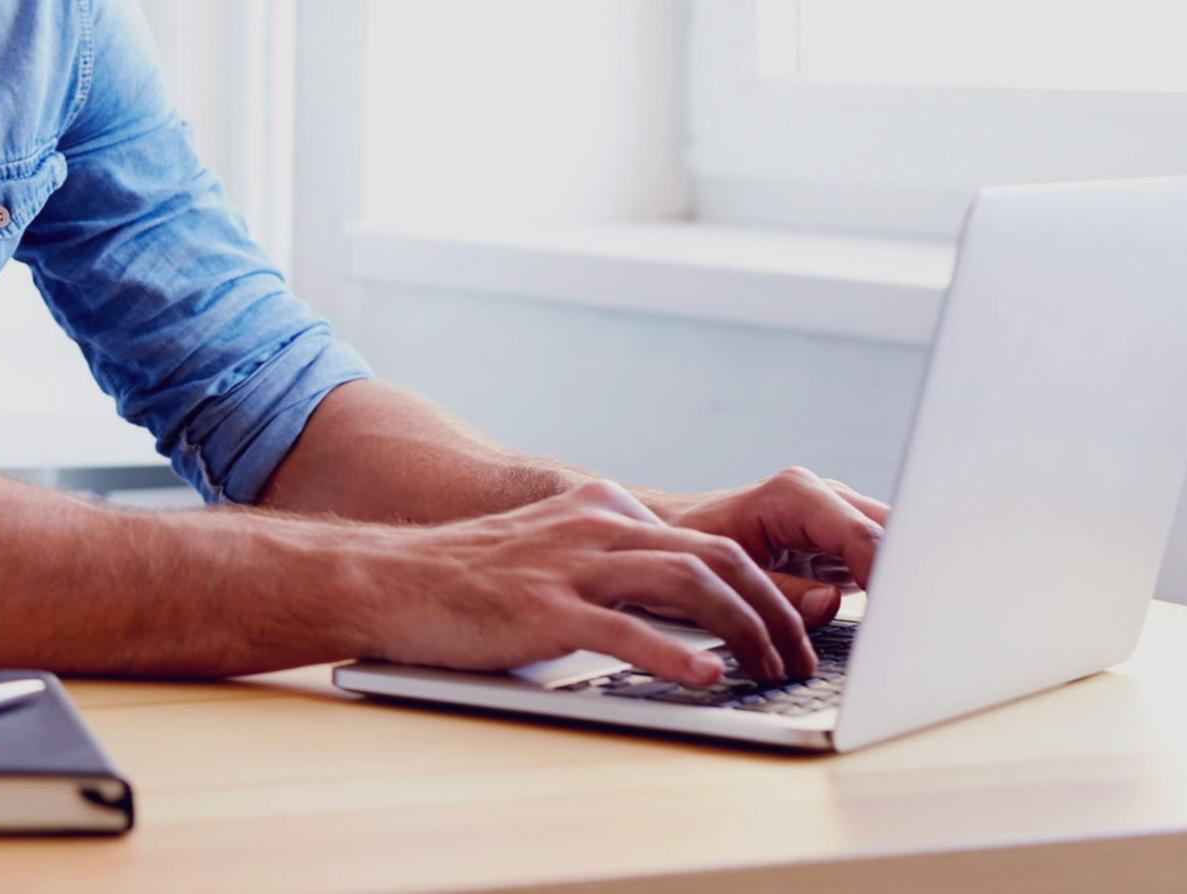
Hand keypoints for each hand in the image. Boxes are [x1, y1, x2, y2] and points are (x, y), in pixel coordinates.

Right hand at [363, 479, 818, 685]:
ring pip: (688, 583)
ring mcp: (569, 564)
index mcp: (603, 508)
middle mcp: (595, 524)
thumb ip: (612, 565)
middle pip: (717, 557)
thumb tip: (682, 607)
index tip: (793, 630)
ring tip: (772, 672)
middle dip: (773, 611)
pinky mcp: (542, 608)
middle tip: (800, 659)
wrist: (387, 578)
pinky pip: (625, 629)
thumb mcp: (553, 551)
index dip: (765, 588)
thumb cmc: (468, 579)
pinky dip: (674, 653)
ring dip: (745, 631)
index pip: (710, 542)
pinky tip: (705, 677)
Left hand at [642, 466, 892, 629]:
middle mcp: (823, 498)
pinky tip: (891, 624)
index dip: (889, 576)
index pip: (863, 536)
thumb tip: (833, 602)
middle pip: (890, 536)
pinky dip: (885, 590)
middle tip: (917, 627)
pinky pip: (875, 562)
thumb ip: (781, 593)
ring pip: (891, 547)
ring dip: (901, 584)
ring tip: (911, 629)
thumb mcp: (722, 575)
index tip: (903, 614)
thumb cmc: (683, 547)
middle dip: (907, 578)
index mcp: (795, 495)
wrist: (666, 531)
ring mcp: (834, 518)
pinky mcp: (837, 543)